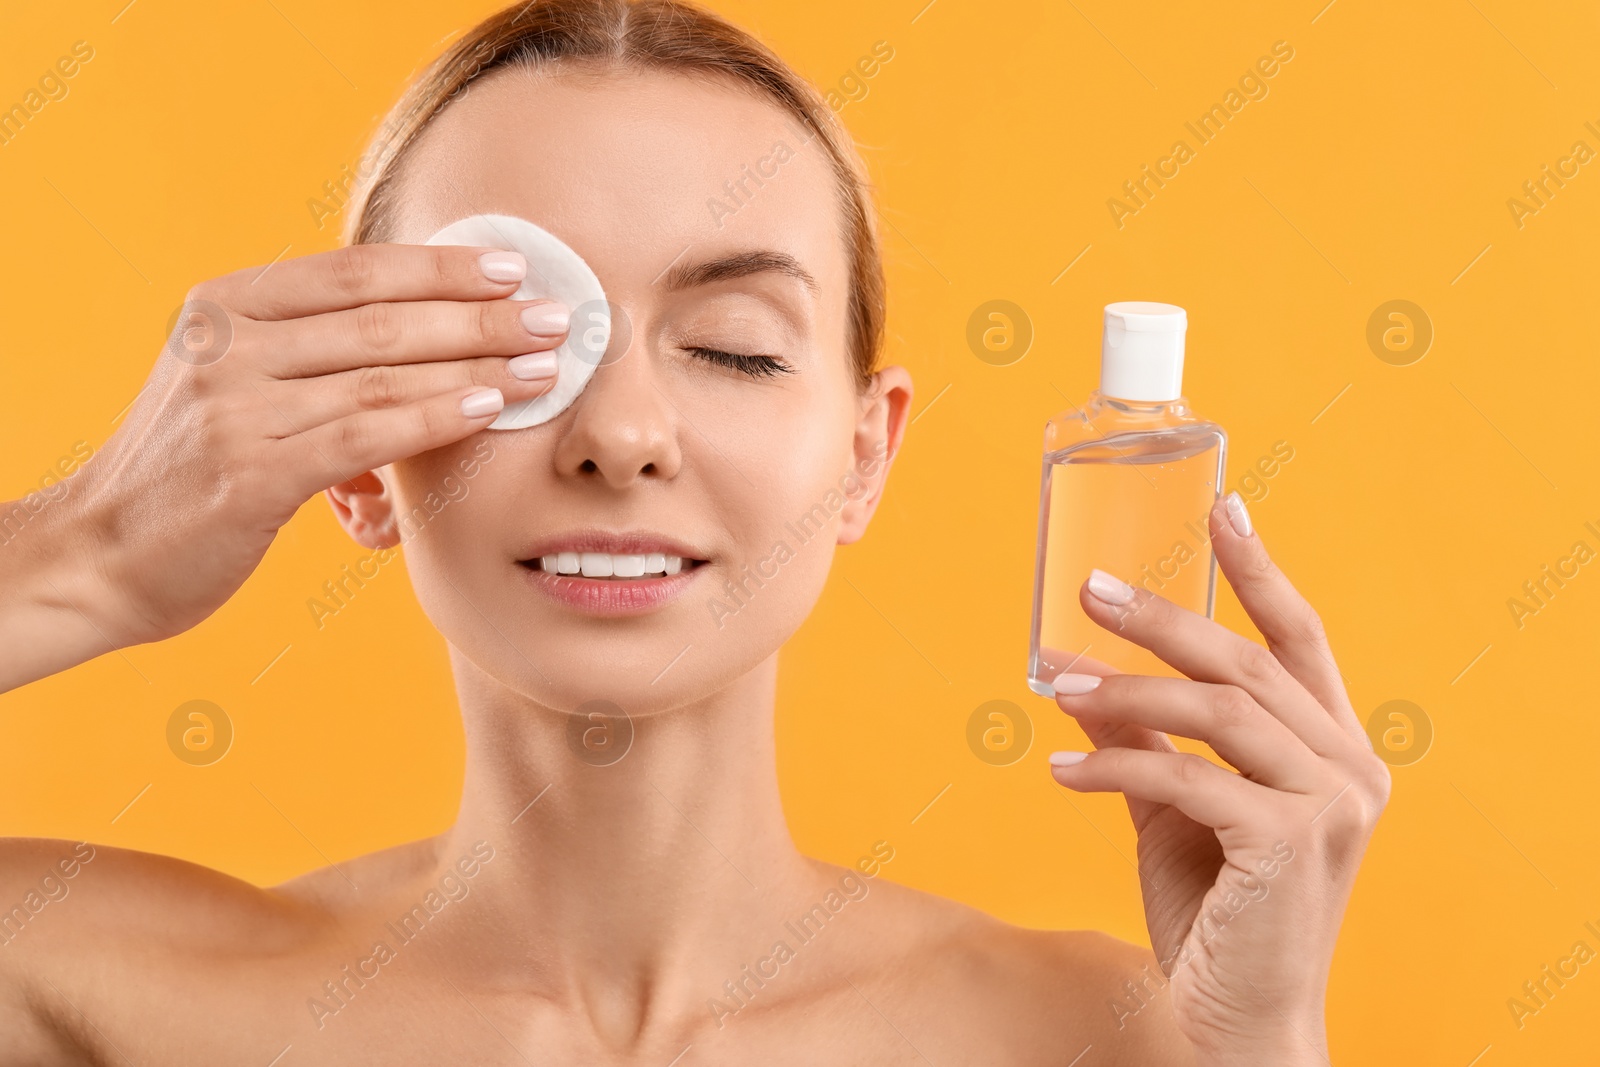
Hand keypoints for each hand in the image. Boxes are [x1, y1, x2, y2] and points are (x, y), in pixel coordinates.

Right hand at [29, 243, 569, 654]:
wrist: (103, 554)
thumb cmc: (191, 471)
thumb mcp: (232, 383)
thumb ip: (304, 349)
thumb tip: (420, 327)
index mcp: (225, 307)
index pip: (355, 272)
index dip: (442, 267)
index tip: (514, 268)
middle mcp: (227, 345)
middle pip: (383, 317)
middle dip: (482, 315)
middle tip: (558, 317)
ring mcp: (234, 406)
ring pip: (384, 372)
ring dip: (479, 365)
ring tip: (546, 364)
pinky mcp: (250, 472)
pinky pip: (367, 433)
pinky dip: (437, 417)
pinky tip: (491, 408)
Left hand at [1043, 491, 1388, 1063]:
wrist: (1239, 1017)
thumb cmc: (1215, 911)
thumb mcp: (1170, 810)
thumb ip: (1141, 740)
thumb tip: (1077, 676)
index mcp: (1333, 749)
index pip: (1300, 638)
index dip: (1262, 569)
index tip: (1223, 506)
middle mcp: (1348, 767)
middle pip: (1249, 662)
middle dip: (1163, 618)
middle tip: (1090, 586)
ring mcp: (1329, 805)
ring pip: (1220, 709)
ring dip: (1127, 687)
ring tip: (1056, 680)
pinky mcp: (1289, 844)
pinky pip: (1186, 778)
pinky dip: (1115, 766)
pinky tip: (1059, 771)